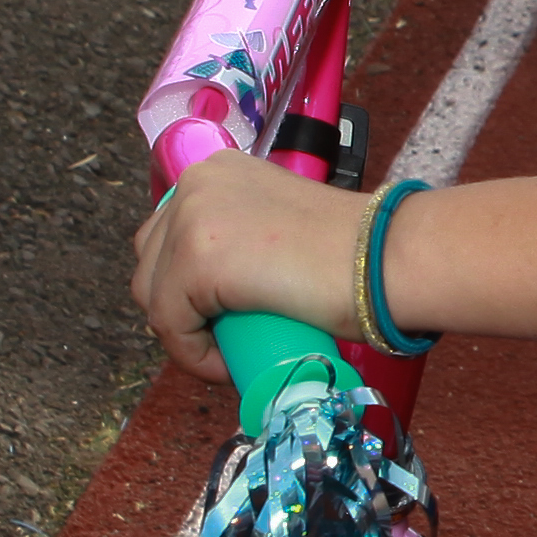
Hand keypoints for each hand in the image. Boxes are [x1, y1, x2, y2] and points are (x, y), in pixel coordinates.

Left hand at [129, 152, 367, 385]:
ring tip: (232, 354)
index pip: (167, 236)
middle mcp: (196, 184)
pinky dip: (193, 356)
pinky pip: (170, 326)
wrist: (387, 259)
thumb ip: (244, 239)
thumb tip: (221, 286)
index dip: (184, 286)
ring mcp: (191, 219)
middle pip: (150, 265)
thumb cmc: (355, 254)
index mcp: (216, 171)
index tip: (219, 320)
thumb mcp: (280, 229)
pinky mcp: (195, 260)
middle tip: (225, 340)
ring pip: (154, 298)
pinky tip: (228, 365)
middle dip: (178, 310)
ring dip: (186, 336)